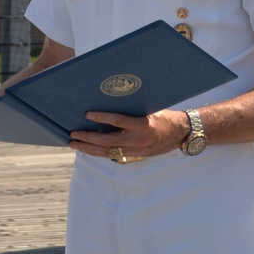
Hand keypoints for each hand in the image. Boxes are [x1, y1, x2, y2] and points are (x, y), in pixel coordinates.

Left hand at [68, 109, 185, 159]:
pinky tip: (87, 149)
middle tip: (73, 134)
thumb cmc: (165, 117)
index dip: (102, 117)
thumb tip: (111, 99)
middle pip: (108, 141)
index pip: (118, 121)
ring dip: (89, 149)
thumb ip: (132, 109)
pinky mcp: (135, 155)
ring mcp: (136, 150)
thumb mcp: (150, 109)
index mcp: (143, 125)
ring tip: (74, 144)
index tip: (87, 114)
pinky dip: (99, 152)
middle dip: (88, 138)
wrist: (181, 134)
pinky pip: (113, 154)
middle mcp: (138, 140)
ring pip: (108, 152)